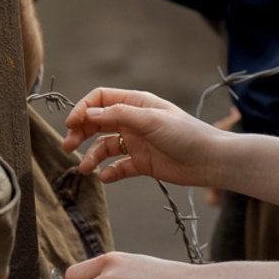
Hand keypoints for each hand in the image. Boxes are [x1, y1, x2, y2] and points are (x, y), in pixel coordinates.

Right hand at [63, 86, 226, 187]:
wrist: (210, 161)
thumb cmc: (185, 134)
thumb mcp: (150, 120)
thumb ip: (117, 116)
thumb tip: (87, 115)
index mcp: (135, 104)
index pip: (101, 100)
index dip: (83, 109)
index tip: (72, 124)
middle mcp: (133, 121)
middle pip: (97, 123)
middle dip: (80, 133)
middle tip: (68, 146)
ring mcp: (136, 143)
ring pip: (104, 147)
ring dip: (92, 156)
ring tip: (85, 168)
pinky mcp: (142, 163)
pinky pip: (118, 167)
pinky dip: (109, 172)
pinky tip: (105, 178)